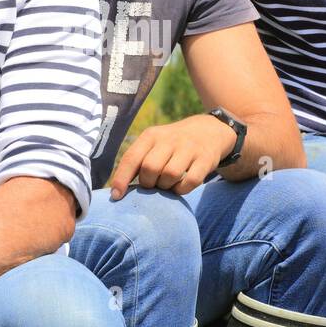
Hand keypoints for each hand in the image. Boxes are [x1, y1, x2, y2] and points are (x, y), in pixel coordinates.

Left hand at [109, 114, 236, 200]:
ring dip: (165, 186)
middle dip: (148, 183)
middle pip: (150, 168)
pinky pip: (190, 181)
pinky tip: (179, 186)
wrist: (209, 131)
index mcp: (151, 136)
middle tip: (152, 184)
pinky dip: (182, 189)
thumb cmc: (171, 145)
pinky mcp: (205, 159)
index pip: (131, 157)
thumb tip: (117, 190)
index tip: (116, 196)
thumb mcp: (153, 144)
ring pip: (170, 174)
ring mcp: (189, 148)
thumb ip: (137, 161)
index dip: (121, 178)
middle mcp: (169, 139)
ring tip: (166, 184)